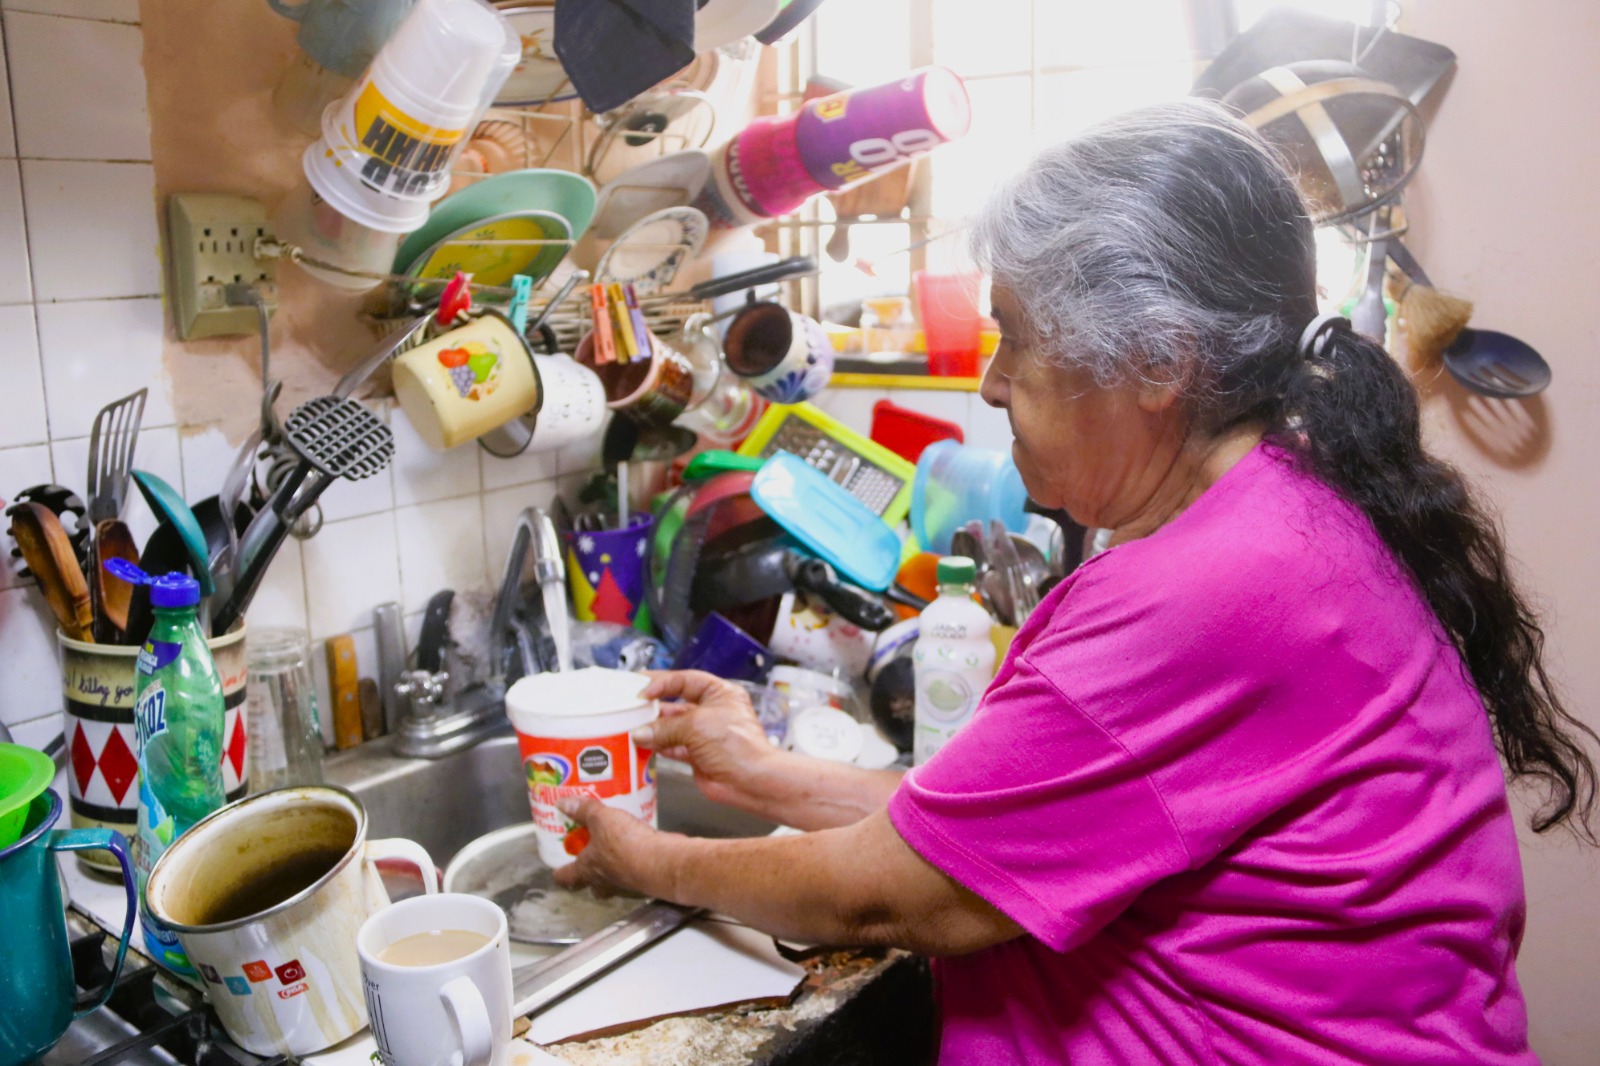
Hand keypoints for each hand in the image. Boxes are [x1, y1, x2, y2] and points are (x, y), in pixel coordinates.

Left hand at [550, 794, 674, 898]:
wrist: (662, 862)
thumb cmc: (625, 844)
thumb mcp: (601, 819)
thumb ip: (584, 811)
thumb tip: (562, 803)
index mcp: (587, 870)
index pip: (566, 878)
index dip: (560, 874)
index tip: (557, 869)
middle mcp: (605, 883)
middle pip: (592, 886)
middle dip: (589, 875)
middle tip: (590, 858)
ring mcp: (626, 885)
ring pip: (614, 881)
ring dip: (613, 869)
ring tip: (616, 847)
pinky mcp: (645, 879)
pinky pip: (635, 871)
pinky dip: (635, 861)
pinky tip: (639, 845)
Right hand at [635, 670, 777, 809]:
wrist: (750, 781)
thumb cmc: (739, 746)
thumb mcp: (697, 726)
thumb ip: (666, 727)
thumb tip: (642, 731)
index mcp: (720, 694)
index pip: (686, 680)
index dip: (663, 683)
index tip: (643, 689)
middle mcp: (713, 712)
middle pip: (677, 704)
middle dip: (654, 707)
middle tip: (632, 705)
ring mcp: (705, 734)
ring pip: (672, 727)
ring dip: (654, 728)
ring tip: (633, 726)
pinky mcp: (698, 755)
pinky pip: (672, 746)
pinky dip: (658, 746)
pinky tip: (645, 744)